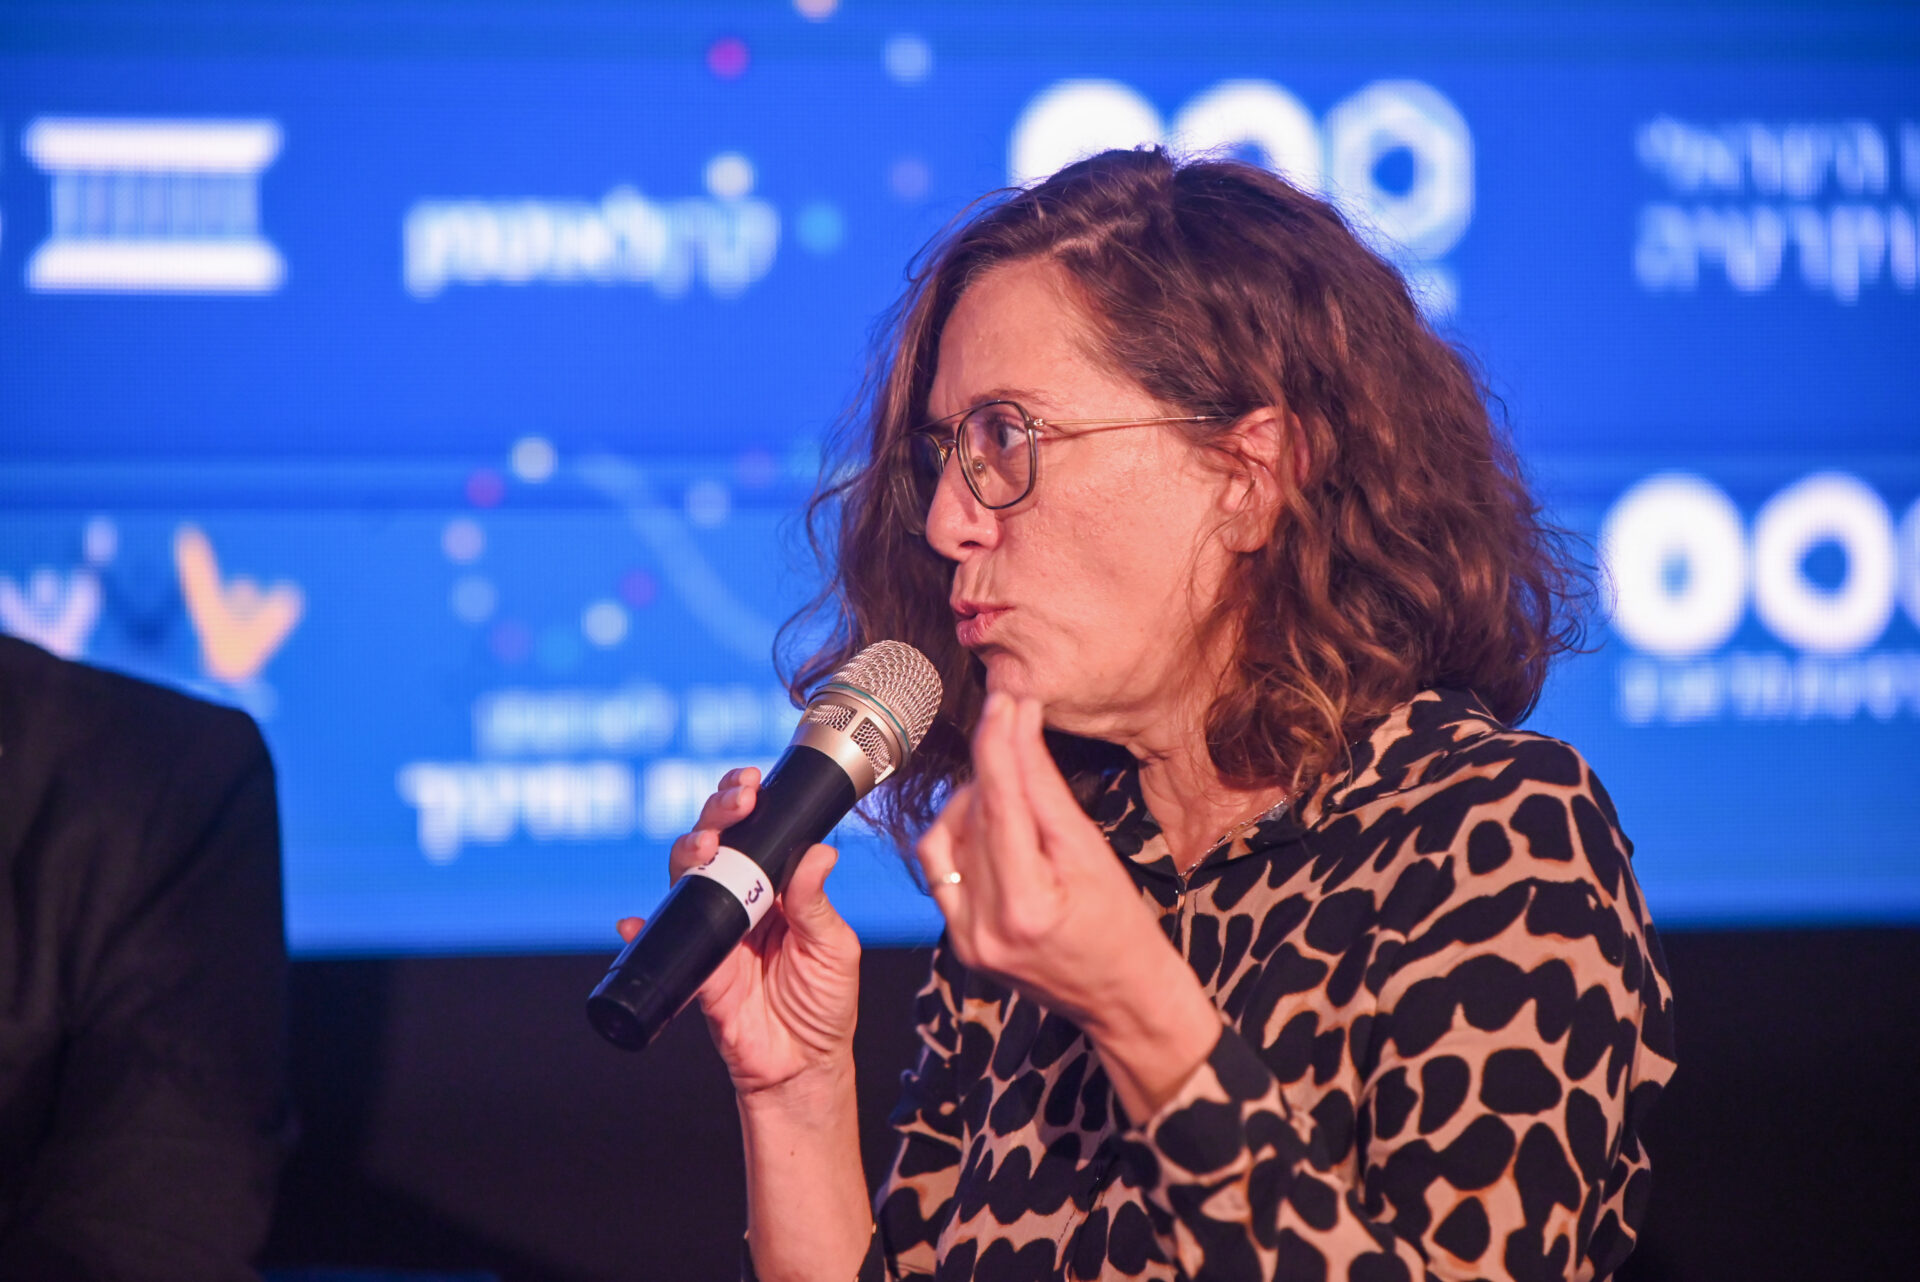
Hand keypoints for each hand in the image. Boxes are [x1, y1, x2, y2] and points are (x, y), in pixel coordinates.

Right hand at [617, 766, 861, 1098]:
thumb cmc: (825, 1005)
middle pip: (716, 843)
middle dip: (716, 814)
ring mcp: (715, 929)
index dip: (747, 804)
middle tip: (733, 804)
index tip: (749, 784)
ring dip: (686, 854)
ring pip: (687, 877)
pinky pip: (662, 937)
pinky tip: (633, 921)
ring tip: (701, 848)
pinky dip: (640, 927)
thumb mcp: (833, 948)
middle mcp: (742, 900)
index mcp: (779, 888)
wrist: (801, 1067)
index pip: (758, 833)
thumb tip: (820, 851)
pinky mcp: (695, 964)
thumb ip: (816, 903)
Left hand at [914, 694, 1172, 1028]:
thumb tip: (1019, 729)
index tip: (1006, 700)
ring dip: (973, 797)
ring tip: (1010, 782)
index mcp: (1025, 905)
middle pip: (975, 815)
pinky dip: (960, 834)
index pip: (1000, 801)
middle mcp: (983, 925)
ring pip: (949, 837)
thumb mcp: (1091, 853)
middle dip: (992, 761)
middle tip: (1013, 722)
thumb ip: (1047, 791)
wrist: (1122, 998)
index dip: (1000, 742)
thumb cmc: (1122, 928)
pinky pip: (942, 869)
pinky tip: (987, 820)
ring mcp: (965, 937)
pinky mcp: (958, 940)